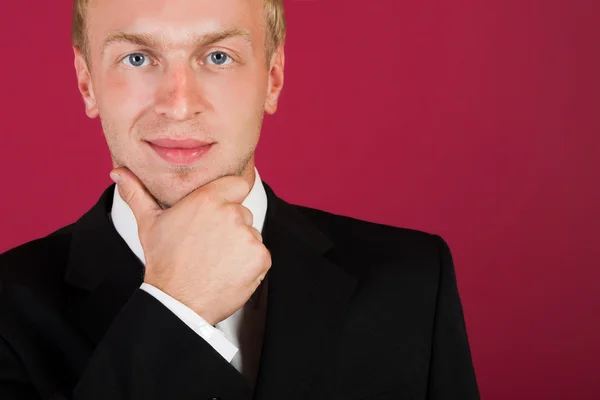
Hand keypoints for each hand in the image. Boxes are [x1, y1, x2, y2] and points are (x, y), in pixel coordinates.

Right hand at [110, 168, 271, 325]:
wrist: (178, 302)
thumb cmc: (164, 262)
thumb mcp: (149, 223)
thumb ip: (138, 193)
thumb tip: (118, 172)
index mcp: (207, 199)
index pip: (237, 184)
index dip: (229, 196)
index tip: (219, 212)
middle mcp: (231, 213)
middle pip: (242, 211)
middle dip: (230, 226)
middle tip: (209, 245)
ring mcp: (248, 236)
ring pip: (251, 234)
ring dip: (240, 245)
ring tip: (216, 260)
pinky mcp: (260, 257)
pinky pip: (260, 254)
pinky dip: (249, 264)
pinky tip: (228, 271)